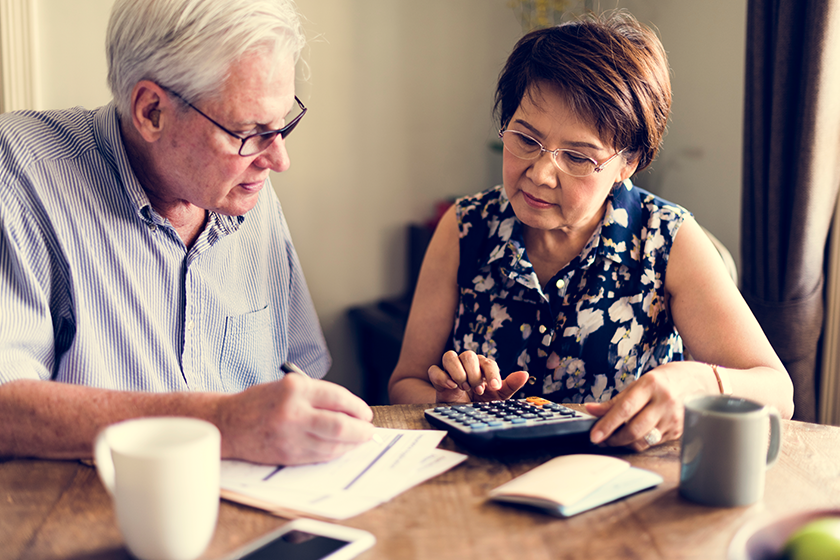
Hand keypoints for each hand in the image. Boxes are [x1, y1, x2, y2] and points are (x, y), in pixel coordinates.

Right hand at [218, 373, 373, 464]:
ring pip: (332, 444)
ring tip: (359, 440)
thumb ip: (317, 396)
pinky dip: (336, 452)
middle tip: (369, 430)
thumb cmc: (260, 402)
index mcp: (294, 388)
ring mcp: (289, 436)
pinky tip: (342, 448)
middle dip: (360, 429)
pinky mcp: (287, 455)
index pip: (337, 397)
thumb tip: (352, 410)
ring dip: (352, 444)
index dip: (357, 407)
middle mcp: (293, 412)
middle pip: (339, 425)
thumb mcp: (287, 386)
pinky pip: (320, 456)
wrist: (227, 423)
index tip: (365, 413)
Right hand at [428, 350, 528, 402]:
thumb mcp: (498, 396)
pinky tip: (451, 386)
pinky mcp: (438, 378)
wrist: (462, 413)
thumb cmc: (481, 402)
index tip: (493, 387)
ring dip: (458, 372)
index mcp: (482, 366)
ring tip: (463, 387)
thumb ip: (510, 385)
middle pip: (468, 355)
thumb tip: (525, 374)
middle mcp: (466, 364)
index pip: (488, 362)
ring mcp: (451, 369)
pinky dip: (442, 377)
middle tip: (477, 390)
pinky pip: (434, 370)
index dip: (491, 374)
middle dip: (474, 374)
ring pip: (449, 356)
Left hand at [583, 364, 683, 450]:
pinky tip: (632, 436)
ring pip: (643, 440)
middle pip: (634, 429)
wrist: (699, 381)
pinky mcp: (678, 431)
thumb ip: (615, 400)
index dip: (607, 424)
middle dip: (614, 438)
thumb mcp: (639, 383)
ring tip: (613, 438)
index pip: (625, 409)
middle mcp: (664, 402)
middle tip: (600, 439)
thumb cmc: (664, 380)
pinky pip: (653, 443)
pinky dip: (639, 442)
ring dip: (624, 443)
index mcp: (651, 385)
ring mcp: (673, 419)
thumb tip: (591, 410)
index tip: (594, 435)